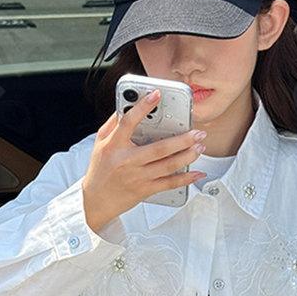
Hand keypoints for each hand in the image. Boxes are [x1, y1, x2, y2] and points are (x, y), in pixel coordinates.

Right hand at [82, 88, 207, 232]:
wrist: (96, 201)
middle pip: (159, 148)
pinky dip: (186, 179)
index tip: (157, 94)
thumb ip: (113, 124)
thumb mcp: (100, 143)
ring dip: (188, 156)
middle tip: (198, 133)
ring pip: (168, 165)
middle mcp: (127, 161)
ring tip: (200, 147)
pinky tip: (198, 173)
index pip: (128, 122)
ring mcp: (138, 177)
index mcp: (114, 145)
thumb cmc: (99, 170)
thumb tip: (126, 105)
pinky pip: (169, 184)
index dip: (143, 107)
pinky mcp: (145, 190)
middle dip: (183, 140)